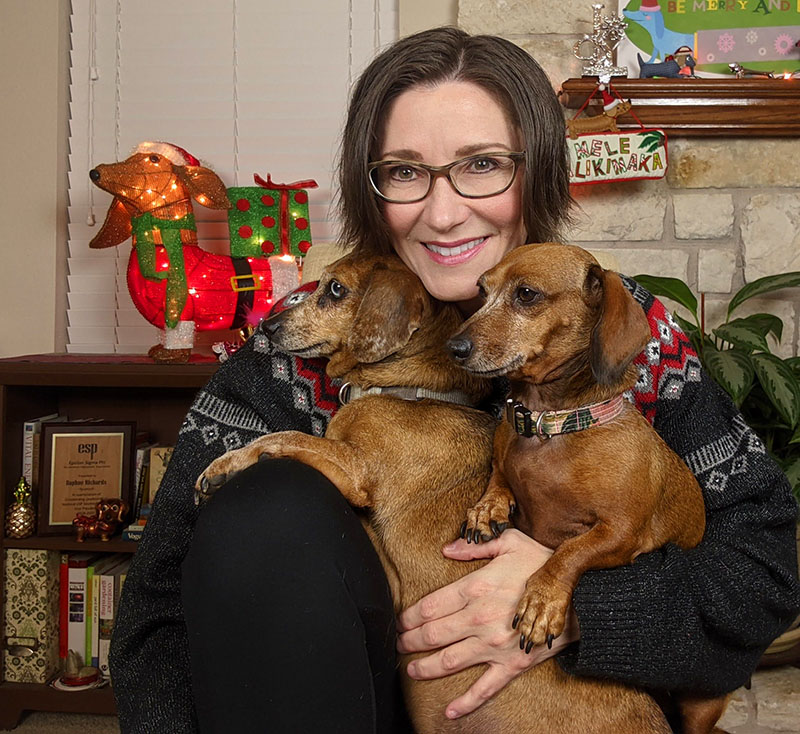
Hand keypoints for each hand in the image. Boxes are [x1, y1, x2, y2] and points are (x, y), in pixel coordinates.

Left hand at [396, 529, 579, 718]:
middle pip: (432, 635)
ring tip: (411, 670)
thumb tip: (447, 549)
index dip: (408, 616)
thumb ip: (474, 546)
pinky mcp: (512, 665)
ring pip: (448, 661)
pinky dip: (465, 703)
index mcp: (475, 587)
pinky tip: (449, 710)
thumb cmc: (544, 564)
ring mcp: (494, 645)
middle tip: (397, 645)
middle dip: (409, 642)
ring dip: (425, 668)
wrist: (582, 595)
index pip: (429, 606)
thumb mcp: (509, 541)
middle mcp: (479, 618)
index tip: (398, 621)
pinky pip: (484, 688)